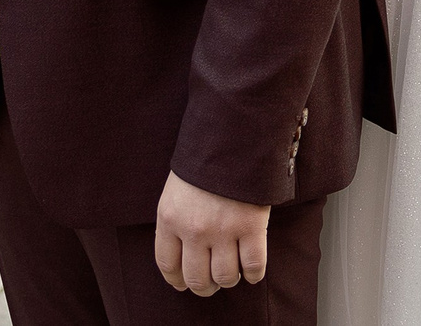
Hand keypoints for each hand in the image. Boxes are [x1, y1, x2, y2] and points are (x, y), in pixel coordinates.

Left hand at [153, 171, 269, 294]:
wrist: (234, 134)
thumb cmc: (205, 159)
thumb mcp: (177, 188)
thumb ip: (177, 220)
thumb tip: (182, 254)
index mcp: (170, 218)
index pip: (167, 264)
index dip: (177, 280)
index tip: (183, 283)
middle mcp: (193, 229)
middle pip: (196, 278)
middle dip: (204, 287)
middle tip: (211, 284)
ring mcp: (223, 230)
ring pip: (225, 277)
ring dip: (229, 279)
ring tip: (232, 272)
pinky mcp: (251, 226)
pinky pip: (253, 266)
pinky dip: (253, 274)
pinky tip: (252, 270)